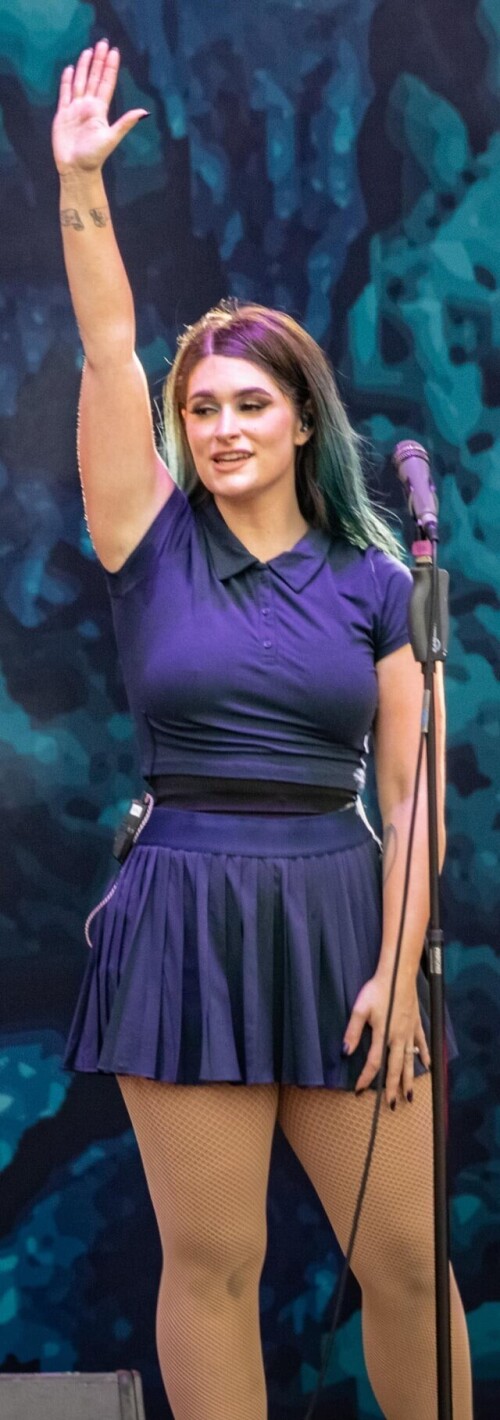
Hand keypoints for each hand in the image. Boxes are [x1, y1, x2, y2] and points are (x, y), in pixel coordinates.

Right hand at [52, 39, 147, 176]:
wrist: (76, 169)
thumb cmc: (94, 156)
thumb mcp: (112, 138)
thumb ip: (125, 123)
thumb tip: (144, 112)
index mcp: (100, 110)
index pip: (106, 83)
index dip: (110, 67)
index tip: (114, 51)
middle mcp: (88, 106)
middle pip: (94, 78)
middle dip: (98, 61)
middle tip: (103, 42)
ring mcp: (75, 109)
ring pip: (80, 82)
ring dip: (84, 67)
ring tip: (88, 51)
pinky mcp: (62, 115)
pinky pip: (65, 94)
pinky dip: (67, 81)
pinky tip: (70, 69)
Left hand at [342, 971, 430, 1105]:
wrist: (398, 975)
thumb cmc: (377, 990)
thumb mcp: (360, 1008)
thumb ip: (352, 1031)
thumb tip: (345, 1051)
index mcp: (382, 1035)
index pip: (373, 1063)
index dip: (366, 1078)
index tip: (360, 1090)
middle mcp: (398, 1038)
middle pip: (394, 1068)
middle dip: (392, 1088)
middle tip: (390, 1105)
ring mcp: (409, 1032)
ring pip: (409, 1061)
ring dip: (408, 1080)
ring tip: (408, 1097)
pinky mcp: (416, 1024)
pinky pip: (421, 1044)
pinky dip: (424, 1055)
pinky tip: (426, 1066)